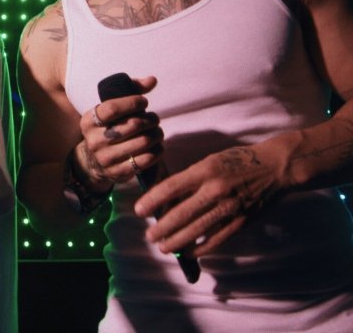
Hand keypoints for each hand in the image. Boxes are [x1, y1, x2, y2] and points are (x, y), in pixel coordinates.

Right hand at [75, 76, 163, 187]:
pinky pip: (145, 160)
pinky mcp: (117, 173)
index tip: (144, 102)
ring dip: (156, 135)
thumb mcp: (111, 109)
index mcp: (89, 121)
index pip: (111, 108)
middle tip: (155, 119)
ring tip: (158, 131)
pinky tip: (157, 146)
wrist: (93, 161)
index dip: (132, 103)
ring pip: (142, 142)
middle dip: (150, 120)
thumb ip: (131, 90)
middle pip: (132, 125)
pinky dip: (157, 151)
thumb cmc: (108, 127)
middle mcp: (94, 140)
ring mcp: (105, 158)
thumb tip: (152, 80)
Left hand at [134, 146, 278, 256]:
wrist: (275, 168)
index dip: (152, 200)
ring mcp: (229, 207)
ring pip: (196, 230)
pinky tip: (188, 252)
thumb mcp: (209, 161)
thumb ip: (190, 179)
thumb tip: (167, 199)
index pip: (171, 187)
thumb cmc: (237, 161)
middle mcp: (215, 189)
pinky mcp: (241, 221)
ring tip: (162, 247)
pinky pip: (217, 239)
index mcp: (204, 170)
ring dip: (176, 242)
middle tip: (148, 236)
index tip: (139, 210)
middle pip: (181, 213)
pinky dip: (200, 248)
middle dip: (161, 228)